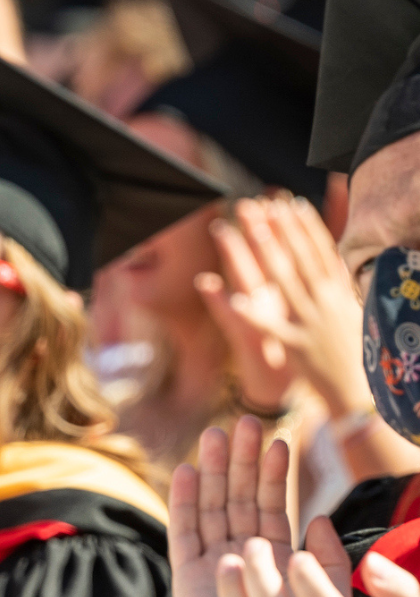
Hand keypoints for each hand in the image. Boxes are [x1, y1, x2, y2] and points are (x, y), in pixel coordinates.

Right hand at [169, 417, 348, 596]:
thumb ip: (326, 560)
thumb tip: (324, 518)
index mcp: (273, 555)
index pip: (272, 505)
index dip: (275, 474)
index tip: (279, 439)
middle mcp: (241, 552)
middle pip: (239, 497)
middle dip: (241, 461)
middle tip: (244, 423)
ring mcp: (211, 561)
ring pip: (213, 507)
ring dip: (214, 472)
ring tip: (217, 436)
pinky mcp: (186, 574)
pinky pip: (185, 531)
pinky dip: (185, 502)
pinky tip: (188, 473)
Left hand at [198, 198, 371, 417]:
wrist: (359, 393)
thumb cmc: (354, 351)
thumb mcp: (352, 312)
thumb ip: (340, 287)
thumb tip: (332, 261)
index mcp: (341, 293)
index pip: (322, 253)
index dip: (307, 227)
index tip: (292, 203)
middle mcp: (327, 303)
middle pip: (302, 259)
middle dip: (283, 230)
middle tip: (264, 204)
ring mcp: (312, 323)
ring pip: (288, 284)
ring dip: (271, 255)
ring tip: (255, 230)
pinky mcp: (297, 347)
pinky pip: (273, 328)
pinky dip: (255, 314)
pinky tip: (236, 297)